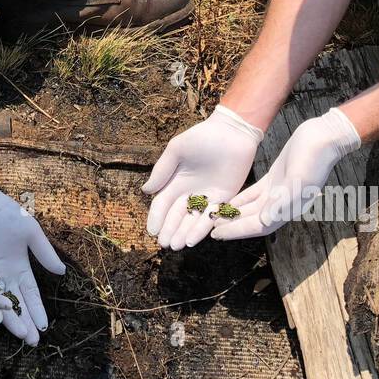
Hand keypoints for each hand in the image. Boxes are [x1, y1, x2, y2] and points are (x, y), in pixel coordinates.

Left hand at [0, 182, 65, 346]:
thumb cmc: (5, 214)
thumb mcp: (32, 233)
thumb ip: (44, 254)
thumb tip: (62, 272)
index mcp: (21, 266)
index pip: (31, 294)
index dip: (38, 310)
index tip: (45, 327)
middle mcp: (6, 275)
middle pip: (18, 303)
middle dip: (26, 322)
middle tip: (34, 342)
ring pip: (3, 303)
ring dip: (12, 319)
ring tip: (23, 336)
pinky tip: (2, 319)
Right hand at [143, 105, 264, 249]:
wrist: (232, 132)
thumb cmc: (202, 137)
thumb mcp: (176, 150)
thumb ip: (162, 171)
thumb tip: (145, 191)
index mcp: (175, 181)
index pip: (163, 203)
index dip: (156, 217)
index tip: (152, 231)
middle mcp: (190, 192)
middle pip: (176, 215)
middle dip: (170, 229)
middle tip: (164, 244)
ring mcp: (206, 197)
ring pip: (192, 220)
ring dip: (184, 233)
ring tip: (176, 245)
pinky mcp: (224, 198)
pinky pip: (211, 216)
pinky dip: (201, 229)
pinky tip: (192, 239)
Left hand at [211, 107, 360, 239]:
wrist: (324, 137)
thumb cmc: (313, 158)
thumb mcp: (299, 180)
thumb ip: (283, 201)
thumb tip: (265, 221)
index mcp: (287, 208)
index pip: (256, 225)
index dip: (236, 231)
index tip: (216, 234)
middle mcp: (282, 203)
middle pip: (251, 220)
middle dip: (231, 224)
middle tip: (209, 227)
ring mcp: (279, 191)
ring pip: (252, 208)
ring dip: (235, 213)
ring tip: (215, 215)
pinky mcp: (276, 179)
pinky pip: (255, 194)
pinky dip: (242, 199)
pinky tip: (230, 201)